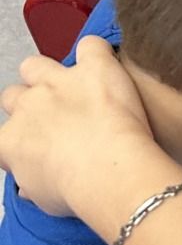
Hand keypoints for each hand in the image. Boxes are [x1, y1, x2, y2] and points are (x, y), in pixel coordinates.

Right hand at [0, 38, 169, 222]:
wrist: (108, 171)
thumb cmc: (77, 191)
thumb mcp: (44, 199)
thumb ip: (33, 183)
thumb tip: (30, 186)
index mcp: (10, 141)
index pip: (3, 134)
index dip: (20, 139)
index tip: (38, 147)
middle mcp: (27, 106)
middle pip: (13, 95)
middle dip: (30, 104)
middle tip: (57, 120)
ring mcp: (58, 82)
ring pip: (36, 65)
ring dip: (51, 74)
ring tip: (75, 89)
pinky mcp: (93, 68)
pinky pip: (91, 46)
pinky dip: (98, 54)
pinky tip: (107, 67)